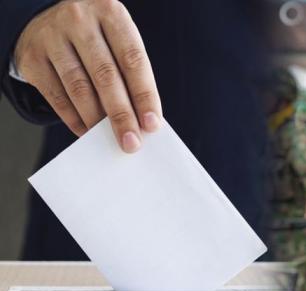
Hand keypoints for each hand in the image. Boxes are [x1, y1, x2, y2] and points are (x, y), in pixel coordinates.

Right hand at [15, 0, 161, 152]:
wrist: (48, 21)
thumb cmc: (96, 38)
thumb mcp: (116, 40)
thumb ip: (130, 73)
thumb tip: (142, 119)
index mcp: (111, 13)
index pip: (133, 59)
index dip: (144, 95)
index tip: (152, 124)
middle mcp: (80, 20)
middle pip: (106, 76)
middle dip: (122, 115)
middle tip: (132, 141)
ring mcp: (52, 37)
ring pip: (79, 88)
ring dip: (97, 120)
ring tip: (111, 139)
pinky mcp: (32, 57)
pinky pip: (56, 96)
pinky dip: (74, 119)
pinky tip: (87, 132)